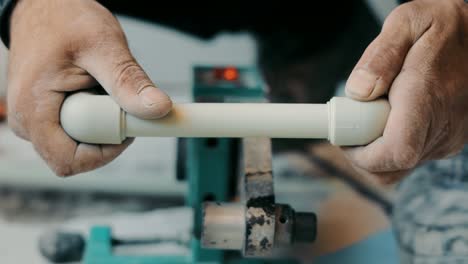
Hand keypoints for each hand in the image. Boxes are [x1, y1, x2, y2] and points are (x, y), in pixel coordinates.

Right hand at [7, 0, 171, 175]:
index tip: (127, 123)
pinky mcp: (46, 117)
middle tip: (113, 97)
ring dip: (101, 122)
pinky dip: (95, 116)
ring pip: (79, 145)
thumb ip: (129, 81)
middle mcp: (27, 122)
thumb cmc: (65, 19)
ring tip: (99, 87)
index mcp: (33, 111)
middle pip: (76, 155)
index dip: (107, 150)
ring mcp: (35, 121)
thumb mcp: (103, 46)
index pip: (71, 161)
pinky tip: (94, 90)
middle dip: (105, 132)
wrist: (47, 5)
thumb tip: (158, 109)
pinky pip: (78, 131)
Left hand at [344, 0, 467, 182]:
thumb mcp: (407, 23)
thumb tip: (357, 92)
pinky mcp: (447, 142)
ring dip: (374, 151)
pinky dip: (390, 146)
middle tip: (350, 123)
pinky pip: (409, 158)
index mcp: (428, 97)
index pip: (396, 151)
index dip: (362, 155)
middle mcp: (442, 126)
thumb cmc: (438, 27)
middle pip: (390, 168)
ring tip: (370, 115)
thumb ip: (381, 57)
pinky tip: (388, 118)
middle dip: (360, 153)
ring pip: (398, 167)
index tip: (344, 136)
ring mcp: (447, 139)